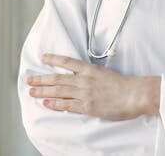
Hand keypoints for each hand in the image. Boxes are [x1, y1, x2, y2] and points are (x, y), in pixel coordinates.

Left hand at [27, 54, 159, 120]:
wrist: (135, 94)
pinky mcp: (87, 106)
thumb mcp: (106, 74)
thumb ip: (93, 76)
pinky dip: (54, 103)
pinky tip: (46, 102)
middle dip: (41, 79)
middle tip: (29, 79)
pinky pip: (67, 105)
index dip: (53, 59)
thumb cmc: (125, 85)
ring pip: (59, 90)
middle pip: (58, 78)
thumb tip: (83, 78)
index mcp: (90, 70)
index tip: (43, 58)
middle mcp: (84, 80)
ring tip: (31, 91)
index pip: (67, 61)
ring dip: (43, 90)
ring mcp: (85, 93)